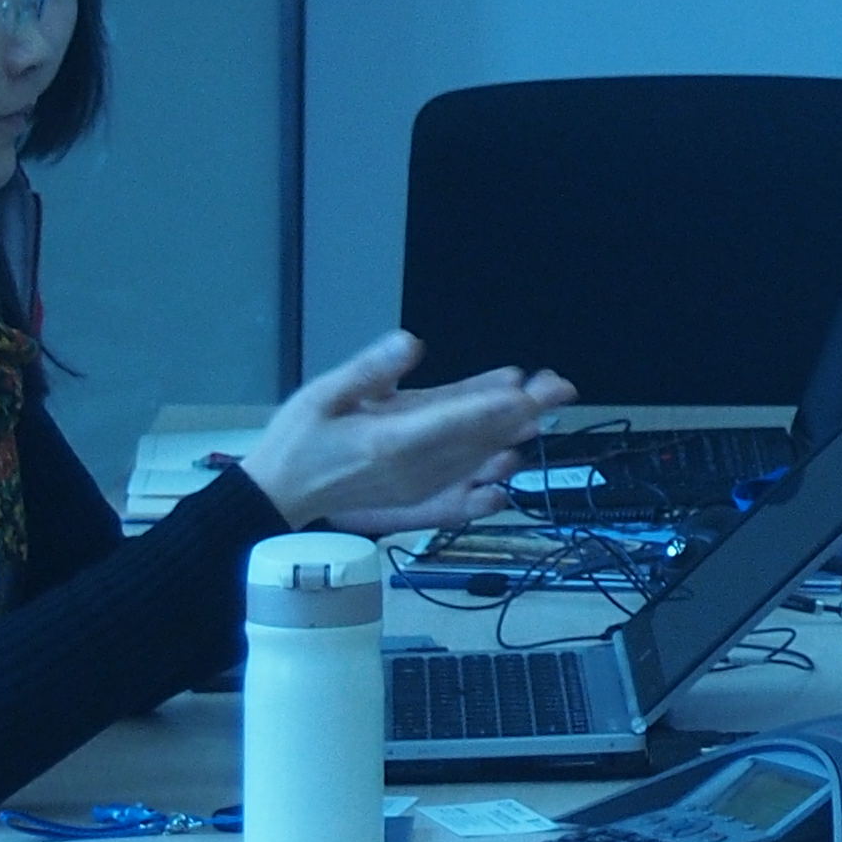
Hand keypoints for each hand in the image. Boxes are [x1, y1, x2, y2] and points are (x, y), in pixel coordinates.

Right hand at [233, 332, 569, 534]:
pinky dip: (493, 456)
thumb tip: (411, 345)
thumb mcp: (322, 395)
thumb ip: (369, 371)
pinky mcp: (419, 491)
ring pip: (478, 455)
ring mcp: (419, 483)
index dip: (492, 405)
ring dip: (514, 429)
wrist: (280, 496)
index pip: (452, 422)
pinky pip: (465, 472)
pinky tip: (517, 440)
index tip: (526, 390)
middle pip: (477, 437)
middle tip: (560, 386)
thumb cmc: (298, 440)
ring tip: (548, 400)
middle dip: (522, 410)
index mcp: (389, 443)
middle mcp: (413, 468)